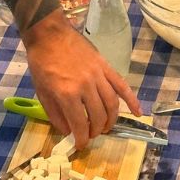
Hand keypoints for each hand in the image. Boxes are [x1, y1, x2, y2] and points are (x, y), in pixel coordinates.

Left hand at [22, 10, 140, 148]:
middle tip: (91, 134)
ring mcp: (98, 75)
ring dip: (111, 120)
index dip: (81, 139)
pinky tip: (138, 112)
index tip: (81, 144)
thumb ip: (56, 115)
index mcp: (67, 94)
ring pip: (112, 104)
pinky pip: (122, 85)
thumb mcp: (42, 92)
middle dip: (96, 131)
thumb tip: (68, 131)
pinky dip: (132, 100)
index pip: (80, 125)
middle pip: (98, 117)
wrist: (49, 34)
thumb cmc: (42, 63)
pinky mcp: (105, 66)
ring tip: (105, 127)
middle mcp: (86, 86)